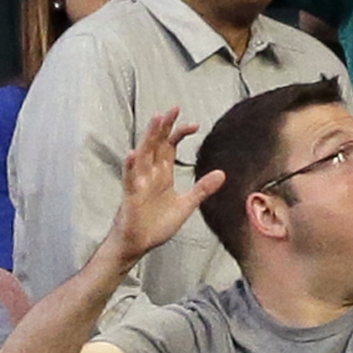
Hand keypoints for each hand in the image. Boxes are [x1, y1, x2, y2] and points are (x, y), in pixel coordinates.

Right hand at [103, 109, 223, 267]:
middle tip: (173, 108)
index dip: (179, 134)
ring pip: (143, 155)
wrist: (138, 243)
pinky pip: (130, 179)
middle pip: (156, 144)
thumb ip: (202, 189)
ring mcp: (139, 183)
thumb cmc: (156, 224)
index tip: (195, 124)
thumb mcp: (186, 205)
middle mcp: (149, 174)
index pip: (169, 147)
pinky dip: (131, 166)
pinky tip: (134, 154)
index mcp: (162, 175)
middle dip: (164, 126)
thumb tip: (222, 174)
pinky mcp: (131, 196)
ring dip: (149, 137)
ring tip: (155, 120)